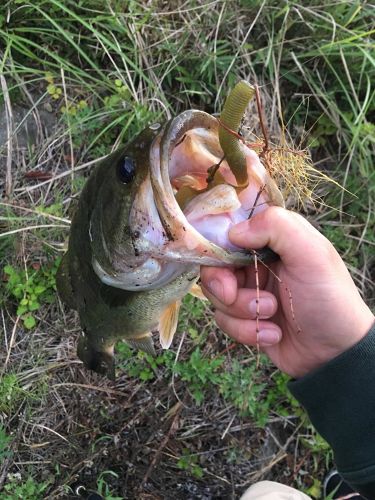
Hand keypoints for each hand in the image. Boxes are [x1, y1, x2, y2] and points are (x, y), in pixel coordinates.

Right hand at [200, 207, 373, 377]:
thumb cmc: (329, 297)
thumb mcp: (312, 254)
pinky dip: (246, 331)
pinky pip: (224, 321)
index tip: (228, 268)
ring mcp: (248, 291)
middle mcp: (255, 263)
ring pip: (216, 296)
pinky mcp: (244, 319)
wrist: (335, 352)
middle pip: (214, 266)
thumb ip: (277, 227)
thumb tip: (234, 232)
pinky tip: (274, 335)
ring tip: (271, 316)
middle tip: (233, 296)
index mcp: (270, 240)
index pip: (228, 232)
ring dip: (240, 311)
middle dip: (223, 286)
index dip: (219, 250)